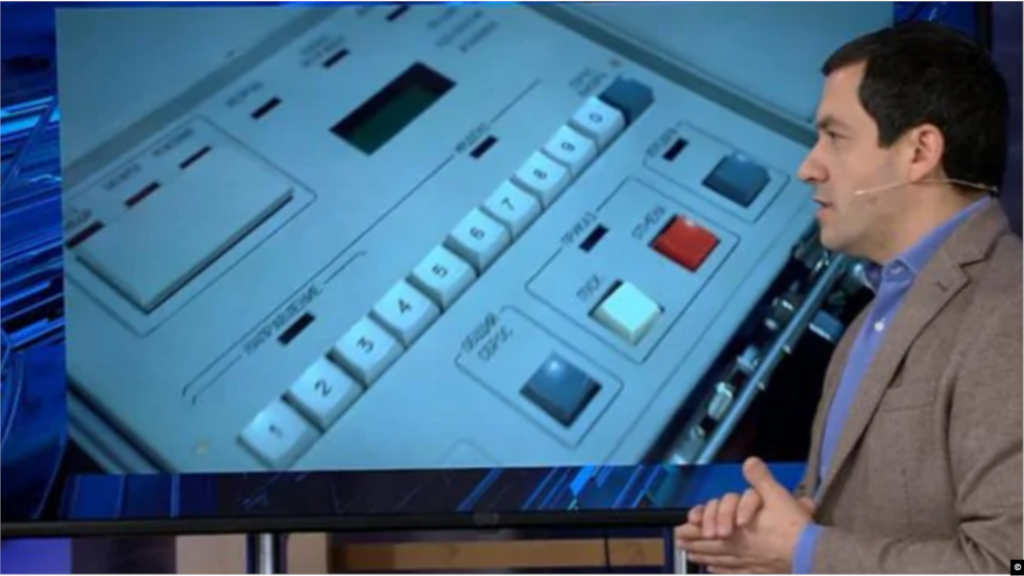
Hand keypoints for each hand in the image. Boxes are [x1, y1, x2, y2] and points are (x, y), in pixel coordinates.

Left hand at [675, 458, 815, 573]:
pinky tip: (713, 570)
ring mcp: (747, 562)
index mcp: (737, 528)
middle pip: (711, 546)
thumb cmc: (791, 525)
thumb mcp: (776, 495)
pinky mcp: (758, 572)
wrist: (809, 553)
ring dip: (703, 557)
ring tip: (691, 557)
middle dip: (693, 544)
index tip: (680, 529)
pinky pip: (734, 572)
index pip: (709, 529)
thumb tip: (749, 461)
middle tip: (679, 543)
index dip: (693, 529)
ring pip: (720, 560)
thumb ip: (760, 479)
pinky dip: (721, 571)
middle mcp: (738, 547)